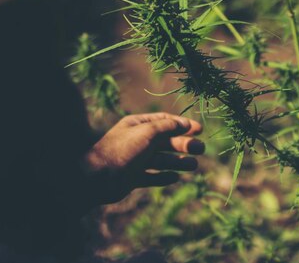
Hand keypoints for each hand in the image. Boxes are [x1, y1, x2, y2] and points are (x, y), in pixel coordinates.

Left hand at [84, 112, 203, 203]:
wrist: (98, 177)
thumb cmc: (123, 149)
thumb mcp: (147, 132)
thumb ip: (168, 127)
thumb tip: (185, 123)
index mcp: (138, 125)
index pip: (165, 122)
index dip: (183, 125)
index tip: (199, 130)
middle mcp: (138, 141)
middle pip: (166, 141)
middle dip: (183, 144)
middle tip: (201, 149)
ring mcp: (136, 160)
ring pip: (162, 160)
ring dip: (178, 161)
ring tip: (194, 165)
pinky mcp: (133, 177)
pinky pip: (152, 176)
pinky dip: (164, 177)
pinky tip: (175, 178)